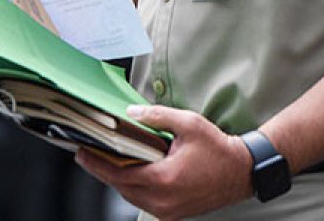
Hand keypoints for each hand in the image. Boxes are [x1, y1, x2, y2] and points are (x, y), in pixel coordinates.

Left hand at [74, 105, 253, 219]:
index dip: (97, 163)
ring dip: (117, 180)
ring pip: (131, 196)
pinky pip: (144, 201)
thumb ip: (157, 116)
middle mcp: (163, 200)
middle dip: (103, 170)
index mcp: (164, 179)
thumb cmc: (218, 148)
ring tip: (104, 160)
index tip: (81, 153)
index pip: (119, 173)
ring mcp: (168, 211)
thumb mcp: (188, 123)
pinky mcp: (173, 213)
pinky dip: (133, 187)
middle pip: (121, 187)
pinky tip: (129, 172)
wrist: (242, 173)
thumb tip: (131, 113)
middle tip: (87, 153)